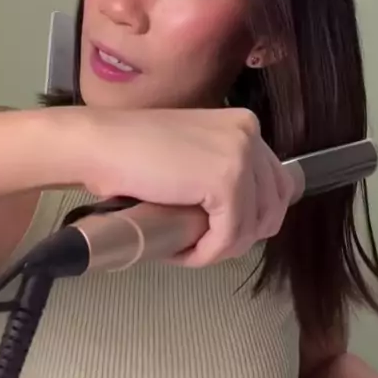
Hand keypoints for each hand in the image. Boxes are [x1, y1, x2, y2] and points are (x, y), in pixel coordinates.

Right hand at [69, 106, 298, 265]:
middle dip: (242, 234)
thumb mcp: (194, 153)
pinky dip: (207, 253)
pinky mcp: (226, 181)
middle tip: (206, 245)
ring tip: (188, 249)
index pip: (276, 183)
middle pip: (274, 205)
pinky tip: (181, 252)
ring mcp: (242, 155)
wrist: (102, 144)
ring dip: (221, 248)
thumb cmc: (134, 152)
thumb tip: (246, 216)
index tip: (220, 232)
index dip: (252, 217)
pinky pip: (229, 236)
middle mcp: (250, 134)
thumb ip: (222, 169)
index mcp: (245, 125)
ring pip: (253, 225)